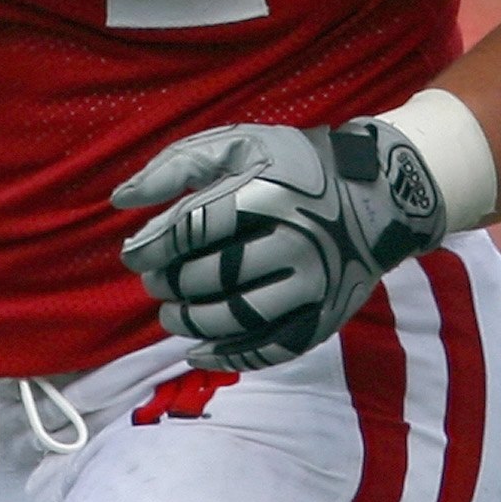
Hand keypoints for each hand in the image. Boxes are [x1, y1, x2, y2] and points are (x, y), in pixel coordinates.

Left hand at [115, 118, 447, 370]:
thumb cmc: (298, 166)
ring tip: (172, 314)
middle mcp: (293, 243)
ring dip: (191, 322)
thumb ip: (177, 165)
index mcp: (267, 194)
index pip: (191, 229)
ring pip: (236, 318)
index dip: (152, 246)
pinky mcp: (323, 317)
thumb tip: (120, 200)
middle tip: (157, 281)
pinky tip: (199, 353)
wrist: (380, 196)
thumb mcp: (241, 144)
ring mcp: (312, 286)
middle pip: (210, 276)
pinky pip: (270, 349)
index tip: (136, 253)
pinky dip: (228, 358)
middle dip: (169, 283)